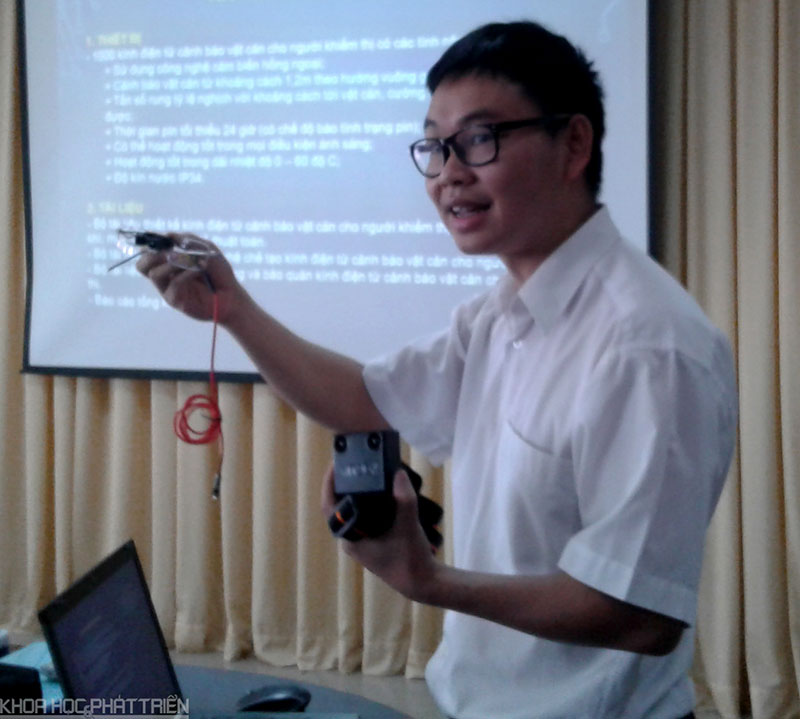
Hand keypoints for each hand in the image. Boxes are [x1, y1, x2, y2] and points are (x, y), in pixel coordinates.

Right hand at [136, 234, 243, 323]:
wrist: (231, 295)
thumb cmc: (220, 273)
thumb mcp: (207, 249)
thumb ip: (189, 240)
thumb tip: (169, 235)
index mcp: (169, 262)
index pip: (148, 252)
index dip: (151, 244)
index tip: (165, 239)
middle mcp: (165, 276)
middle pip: (141, 265)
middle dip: (153, 255)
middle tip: (170, 252)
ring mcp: (168, 289)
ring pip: (154, 273)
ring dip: (172, 263)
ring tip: (191, 261)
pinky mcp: (175, 300)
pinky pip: (173, 283)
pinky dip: (185, 273)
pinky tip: (198, 270)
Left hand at [321, 464, 439, 601]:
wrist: (423, 582)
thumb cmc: (410, 558)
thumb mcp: (408, 526)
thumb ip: (404, 499)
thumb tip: (397, 473)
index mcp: (349, 538)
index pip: (329, 507)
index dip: (329, 484)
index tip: (335, 465)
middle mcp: (351, 540)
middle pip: (340, 506)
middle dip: (345, 484)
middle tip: (355, 464)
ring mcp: (362, 542)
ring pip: (353, 511)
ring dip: (358, 492)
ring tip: (368, 472)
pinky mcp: (373, 542)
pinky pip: (364, 516)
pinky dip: (369, 502)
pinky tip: (383, 491)